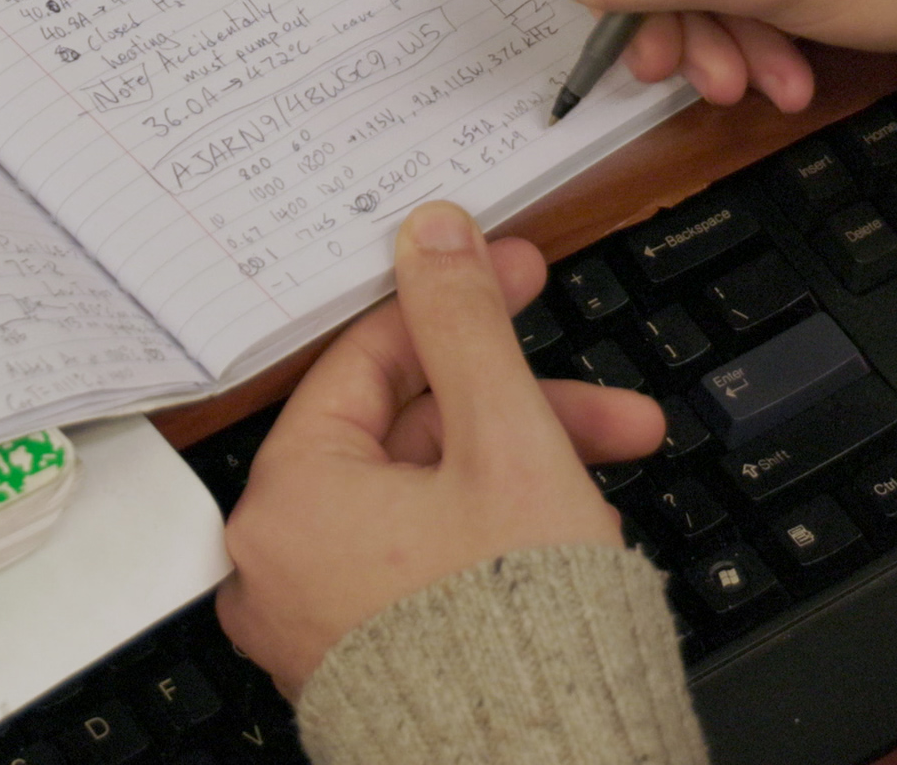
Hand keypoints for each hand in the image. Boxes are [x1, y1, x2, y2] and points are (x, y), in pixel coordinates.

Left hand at [217, 204, 667, 694]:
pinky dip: (488, 531)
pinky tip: (565, 529)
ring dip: (525, 468)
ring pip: (425, 498)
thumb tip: (434, 236)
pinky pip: (419, 560)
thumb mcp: (505, 441)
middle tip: (600, 401)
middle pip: (407, 436)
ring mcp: (318, 619)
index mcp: (287, 501)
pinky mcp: (362, 659)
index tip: (511, 275)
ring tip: (614, 468)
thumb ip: (466, 326)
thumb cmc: (514, 634)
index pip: (366, 363)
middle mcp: (281, 563)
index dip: (454, 307)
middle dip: (522, 408)